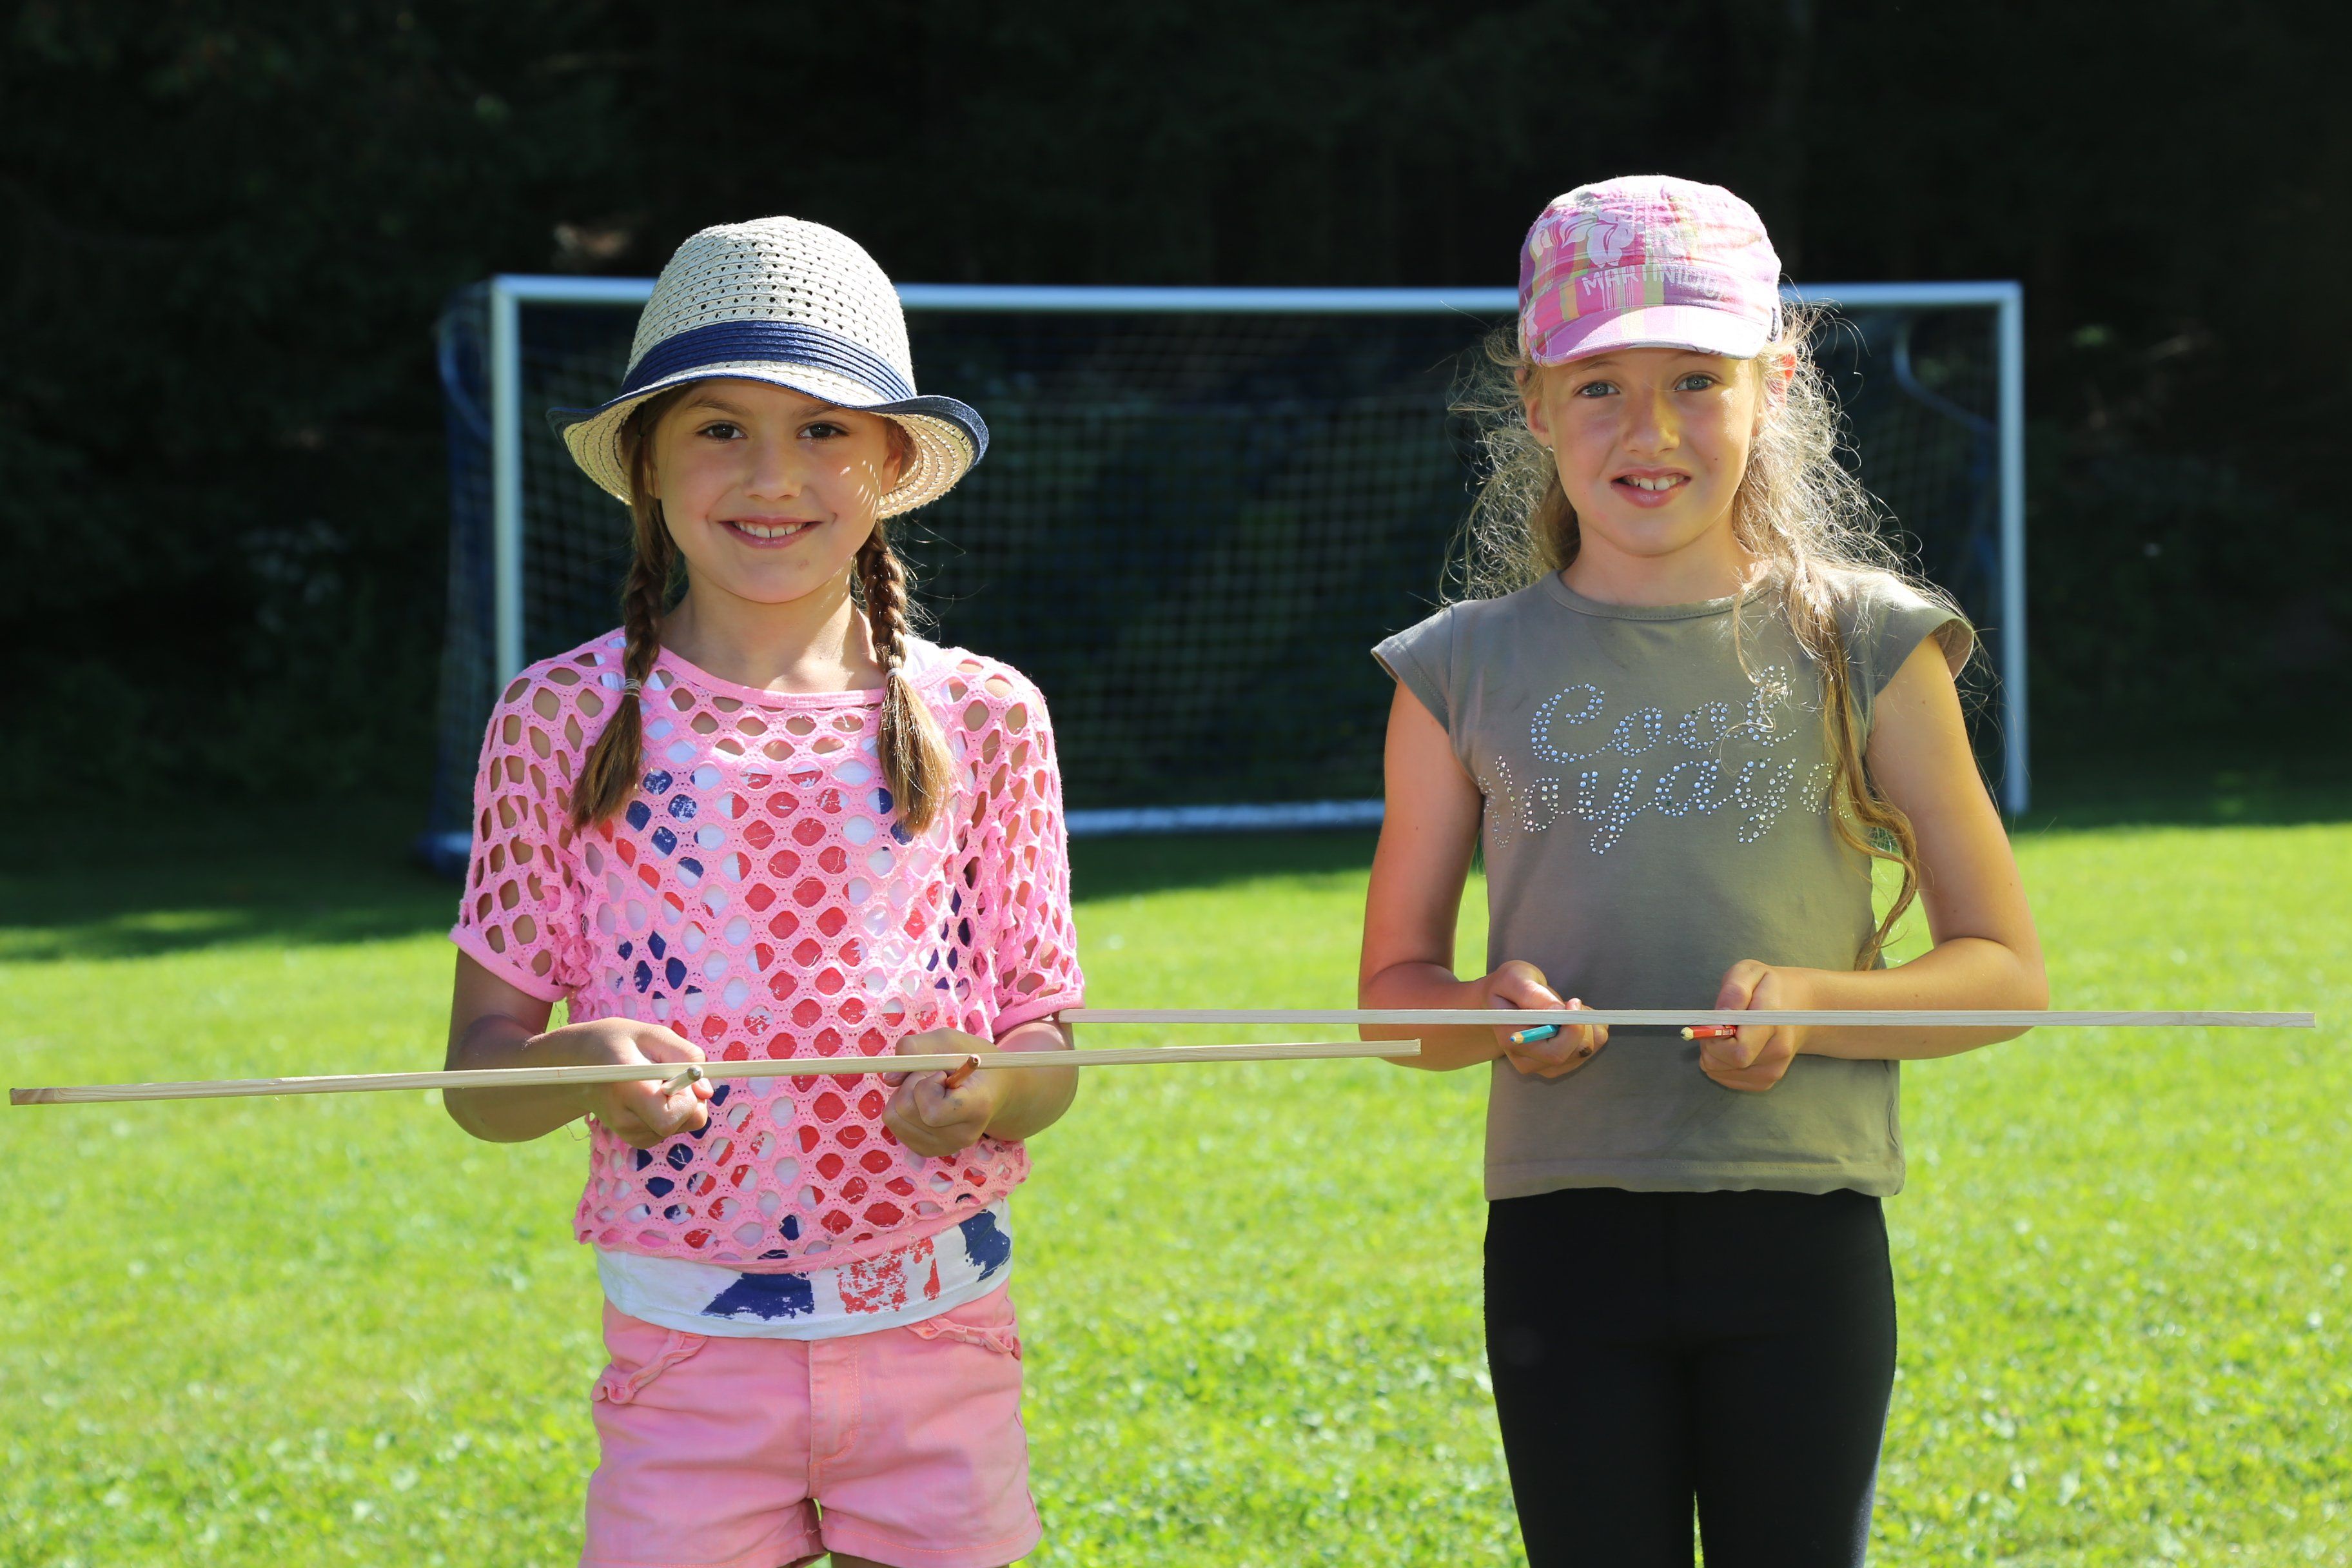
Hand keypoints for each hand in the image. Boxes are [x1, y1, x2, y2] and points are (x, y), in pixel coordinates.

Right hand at [549, 1017, 712, 1147]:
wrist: (576, 1064)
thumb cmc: (617, 1041)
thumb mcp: (651, 1034)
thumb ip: (685, 1056)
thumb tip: (707, 1092)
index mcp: (627, 1089)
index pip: (671, 1117)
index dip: (688, 1097)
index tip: (678, 1074)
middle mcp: (625, 1119)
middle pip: (685, 1123)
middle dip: (691, 1098)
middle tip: (670, 1074)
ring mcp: (629, 1133)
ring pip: (682, 1125)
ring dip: (680, 1102)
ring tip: (653, 1081)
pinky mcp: (635, 1138)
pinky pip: (672, 1128)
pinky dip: (671, 1110)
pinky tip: (650, 1094)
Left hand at [884, 1028, 1004, 1156]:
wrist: (990, 1087)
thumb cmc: (967, 1059)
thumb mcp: (947, 1041)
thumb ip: (915, 1048)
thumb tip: (888, 1079)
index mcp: (977, 1108)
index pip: (932, 1112)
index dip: (925, 1086)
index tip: (941, 1075)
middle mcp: (962, 1136)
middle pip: (906, 1111)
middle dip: (911, 1084)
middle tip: (934, 1077)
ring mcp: (945, 1148)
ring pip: (893, 1119)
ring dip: (903, 1094)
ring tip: (928, 1089)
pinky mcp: (928, 1150)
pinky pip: (894, 1125)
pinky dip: (900, 1107)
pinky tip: (923, 1102)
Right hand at [1486, 960, 1607, 1078]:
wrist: (1506, 1000)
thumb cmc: (1508, 987)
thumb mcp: (1514, 979)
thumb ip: (1532, 994)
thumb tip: (1559, 1011)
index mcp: (1514, 1043)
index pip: (1554, 1053)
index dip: (1573, 1031)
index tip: (1574, 1002)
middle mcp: (1528, 1061)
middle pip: (1575, 1053)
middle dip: (1582, 1024)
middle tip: (1571, 1002)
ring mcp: (1545, 1066)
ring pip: (1586, 1050)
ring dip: (1587, 1024)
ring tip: (1567, 1007)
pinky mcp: (1561, 1063)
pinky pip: (1592, 1047)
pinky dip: (1591, 1028)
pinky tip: (1573, 1017)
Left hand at [1702, 961, 1807, 1090]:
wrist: (1803, 1007)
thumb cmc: (1770, 986)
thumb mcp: (1750, 972)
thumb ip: (1735, 990)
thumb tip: (1720, 1016)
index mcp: (1772, 1022)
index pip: (1738, 1051)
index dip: (1715, 1039)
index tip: (1715, 1023)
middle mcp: (1778, 1051)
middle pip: (1727, 1064)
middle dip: (1711, 1046)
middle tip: (1718, 1026)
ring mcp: (1774, 1070)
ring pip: (1722, 1074)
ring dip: (1714, 1055)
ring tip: (1727, 1035)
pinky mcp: (1767, 1081)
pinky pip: (1728, 1081)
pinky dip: (1721, 1066)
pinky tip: (1732, 1047)